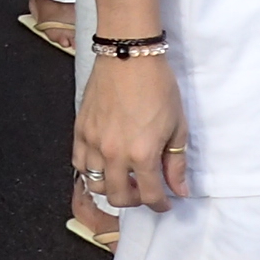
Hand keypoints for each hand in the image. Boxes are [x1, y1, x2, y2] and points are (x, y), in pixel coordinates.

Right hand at [73, 54, 187, 211]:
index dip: (160, 204)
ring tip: (124, 176)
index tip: (165, 202)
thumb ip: (176, 162)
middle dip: (135, 200)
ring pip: (95, 184)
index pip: (150, 195)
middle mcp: (114, 153)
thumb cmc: (157, 85)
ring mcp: (93, 142)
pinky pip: (79, 163)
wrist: (129, 54)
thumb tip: (180, 189)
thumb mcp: (177, 124)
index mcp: (142, 153)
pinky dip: (90, 170)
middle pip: (119, 197)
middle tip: (145, 190)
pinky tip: (104, 163)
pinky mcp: (80, 129)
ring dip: (112, 187)